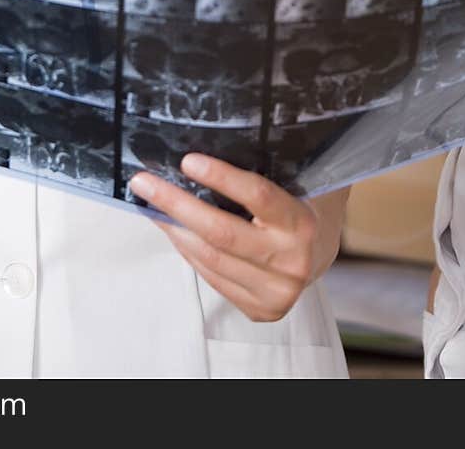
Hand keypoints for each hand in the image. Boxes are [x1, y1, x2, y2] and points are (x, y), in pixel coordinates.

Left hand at [129, 155, 346, 321]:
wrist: (320, 253)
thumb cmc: (297, 206)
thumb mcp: (291, 183)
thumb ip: (261, 171)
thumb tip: (199, 153)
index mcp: (303, 223)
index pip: (258, 195)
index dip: (221, 177)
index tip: (187, 161)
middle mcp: (292, 261)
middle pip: (222, 233)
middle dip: (177, 205)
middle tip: (144, 182)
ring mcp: (277, 291)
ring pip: (210, 258)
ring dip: (174, 229)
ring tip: (150, 205)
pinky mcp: (262, 310)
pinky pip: (212, 276)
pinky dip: (188, 251)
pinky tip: (174, 231)